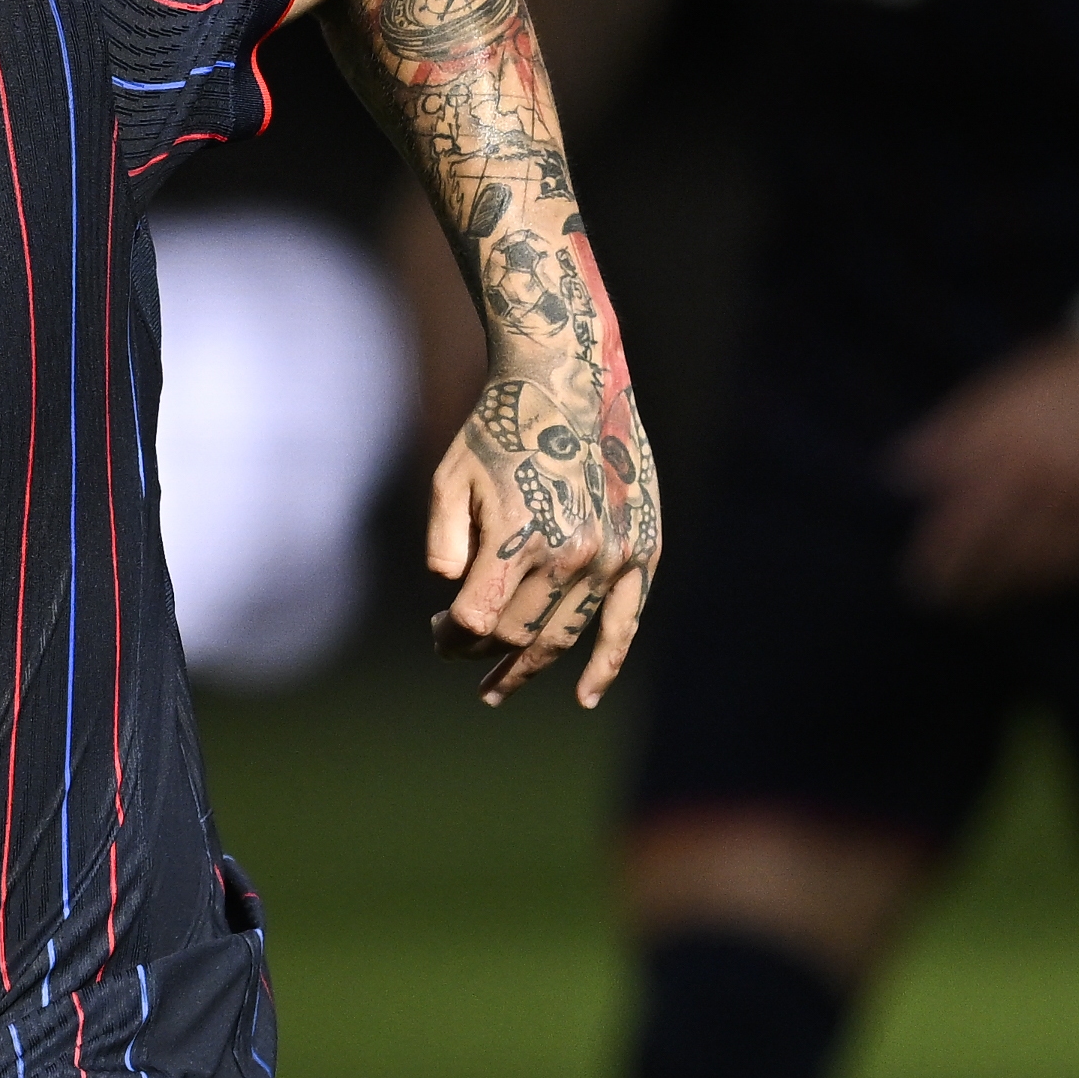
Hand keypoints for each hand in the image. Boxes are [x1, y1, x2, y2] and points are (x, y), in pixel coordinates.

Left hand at [423, 366, 659, 708]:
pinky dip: (605, 664)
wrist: (569, 381)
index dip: (449, 637)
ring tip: (495, 689)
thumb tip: (454, 597)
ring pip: (562, 637)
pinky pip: (625, 623)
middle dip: (479, 649)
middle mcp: (570, 555)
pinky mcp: (641, 552)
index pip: (476, 622)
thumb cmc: (498, 430)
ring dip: (527, 668)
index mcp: (519, 538)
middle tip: (457, 649)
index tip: (437, 631)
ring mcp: (611, 558)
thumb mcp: (448, 481)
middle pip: (517, 634)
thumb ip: (444, 547)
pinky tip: (584, 696)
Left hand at [891, 337, 1078, 607]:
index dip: (938, 558)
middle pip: (1000, 548)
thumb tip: (897, 474)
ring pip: (1044, 562)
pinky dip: (1059, 580)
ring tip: (988, 606)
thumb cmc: (1046, 385)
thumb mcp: (989, 396)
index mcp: (1010, 445)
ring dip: (1011, 591)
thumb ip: (946, 436)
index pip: (962, 518)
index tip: (920, 583)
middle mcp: (1051, 471)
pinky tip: (1036, 588)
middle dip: (969, 585)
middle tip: (947, 606)